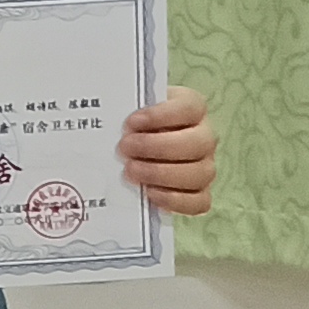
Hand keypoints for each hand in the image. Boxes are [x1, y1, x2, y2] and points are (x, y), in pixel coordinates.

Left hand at [120, 87, 215, 215]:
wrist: (131, 144)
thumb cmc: (129, 123)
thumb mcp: (126, 108)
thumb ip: (122, 108)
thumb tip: (104, 119)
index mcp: (191, 108)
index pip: (190, 107)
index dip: (163, 115)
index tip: (132, 122)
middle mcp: (203, 136)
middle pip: (197, 143)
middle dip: (158, 147)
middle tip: (125, 147)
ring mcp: (204, 166)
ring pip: (200, 173)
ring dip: (162, 174)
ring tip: (130, 171)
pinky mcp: (198, 192)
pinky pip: (199, 201)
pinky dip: (175, 200)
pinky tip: (149, 193)